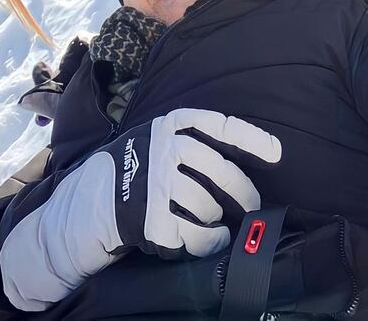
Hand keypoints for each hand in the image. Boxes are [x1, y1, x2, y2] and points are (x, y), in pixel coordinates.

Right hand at [0, 108, 281, 310]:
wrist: (89, 203)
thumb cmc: (134, 171)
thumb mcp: (156, 141)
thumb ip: (191, 142)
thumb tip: (244, 159)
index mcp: (167, 125)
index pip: (218, 125)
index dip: (251, 139)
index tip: (278, 154)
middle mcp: (163, 150)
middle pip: (222, 171)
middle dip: (244, 193)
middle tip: (251, 206)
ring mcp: (156, 185)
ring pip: (210, 206)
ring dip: (218, 220)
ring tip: (212, 223)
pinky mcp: (151, 219)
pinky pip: (198, 235)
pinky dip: (209, 242)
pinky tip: (207, 240)